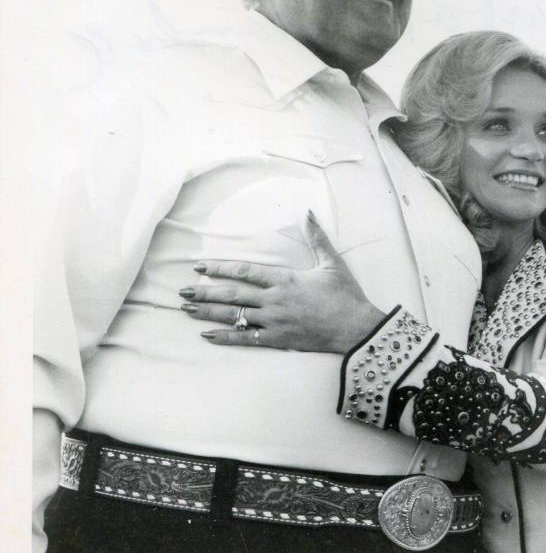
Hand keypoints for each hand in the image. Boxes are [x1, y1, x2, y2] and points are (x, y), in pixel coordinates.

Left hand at [179, 211, 384, 352]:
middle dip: (204, 293)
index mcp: (284, 279)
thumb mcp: (331, 262)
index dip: (220, 268)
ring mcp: (275, 321)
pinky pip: (247, 340)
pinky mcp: (279, 340)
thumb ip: (317, 237)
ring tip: (187, 311)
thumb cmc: (345, 294)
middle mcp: (275, 300)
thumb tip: (308, 212)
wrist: (356, 327)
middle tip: (182, 292)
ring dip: (209, 313)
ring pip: (235, 317)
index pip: (245, 271)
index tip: (200, 267)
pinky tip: (208, 336)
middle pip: (232, 295)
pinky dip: (226, 338)